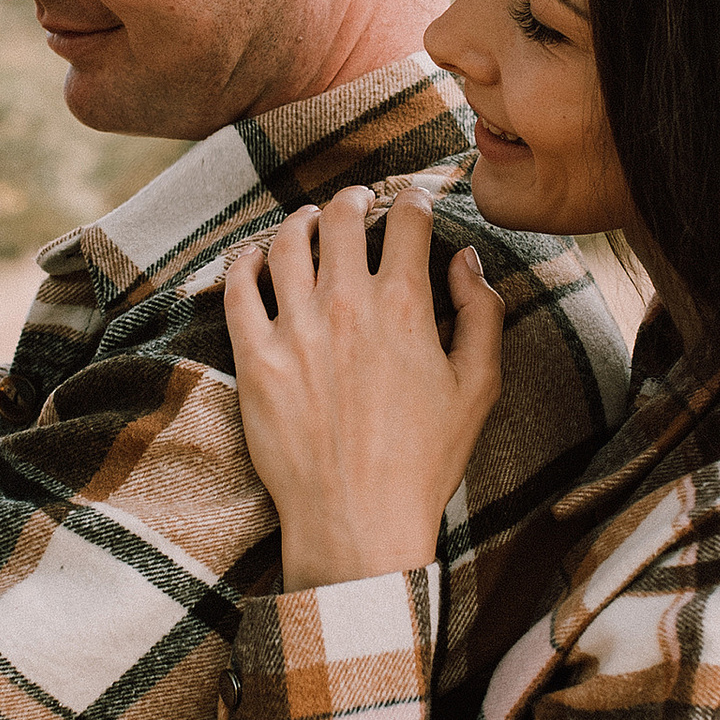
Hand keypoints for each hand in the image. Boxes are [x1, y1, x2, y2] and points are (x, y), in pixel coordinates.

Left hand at [223, 187, 503, 590]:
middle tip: (359, 202)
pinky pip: (238, 289)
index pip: (408, 221)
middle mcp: (346, 304)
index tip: (414, 204)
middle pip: (343, 219)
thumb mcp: (479, 387)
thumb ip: (481, 313)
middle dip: (356, 200)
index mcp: (405, 305)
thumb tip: (465, 260)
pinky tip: (252, 257)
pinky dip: (244, 262)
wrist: (359, 520)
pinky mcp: (254, 358)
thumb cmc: (424, 461)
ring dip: (301, 222)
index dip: (415, 203)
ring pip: (287, 243)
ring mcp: (294, 328)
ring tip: (309, 222)